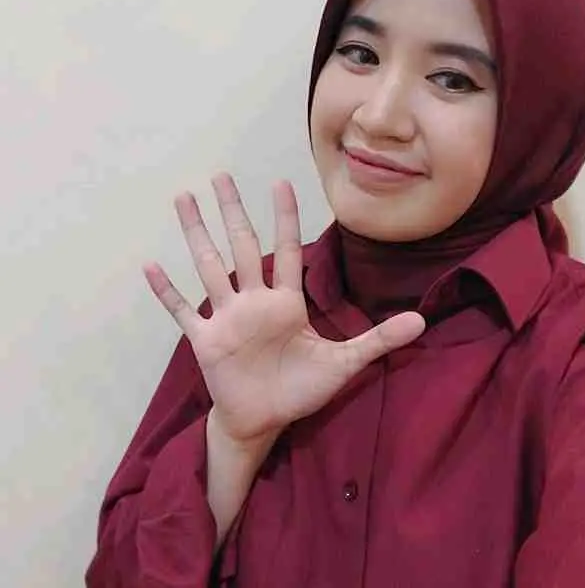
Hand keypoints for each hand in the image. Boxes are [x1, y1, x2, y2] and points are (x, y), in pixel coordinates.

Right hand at [143, 173, 424, 445]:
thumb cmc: (301, 390)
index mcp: (286, 302)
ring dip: (196, 234)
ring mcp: (227, 319)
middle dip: (233, 210)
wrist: (264, 421)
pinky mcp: (206, 342)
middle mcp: (254, 302)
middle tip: (222, 174)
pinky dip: (167, 292)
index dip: (284, 217)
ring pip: (209, 267)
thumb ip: (379, 340)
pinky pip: (182, 312)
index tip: (280, 182)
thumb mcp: (345, 363)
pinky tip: (151, 266)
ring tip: (183, 199)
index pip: (286, 250)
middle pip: (242, 246)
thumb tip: (423, 321)